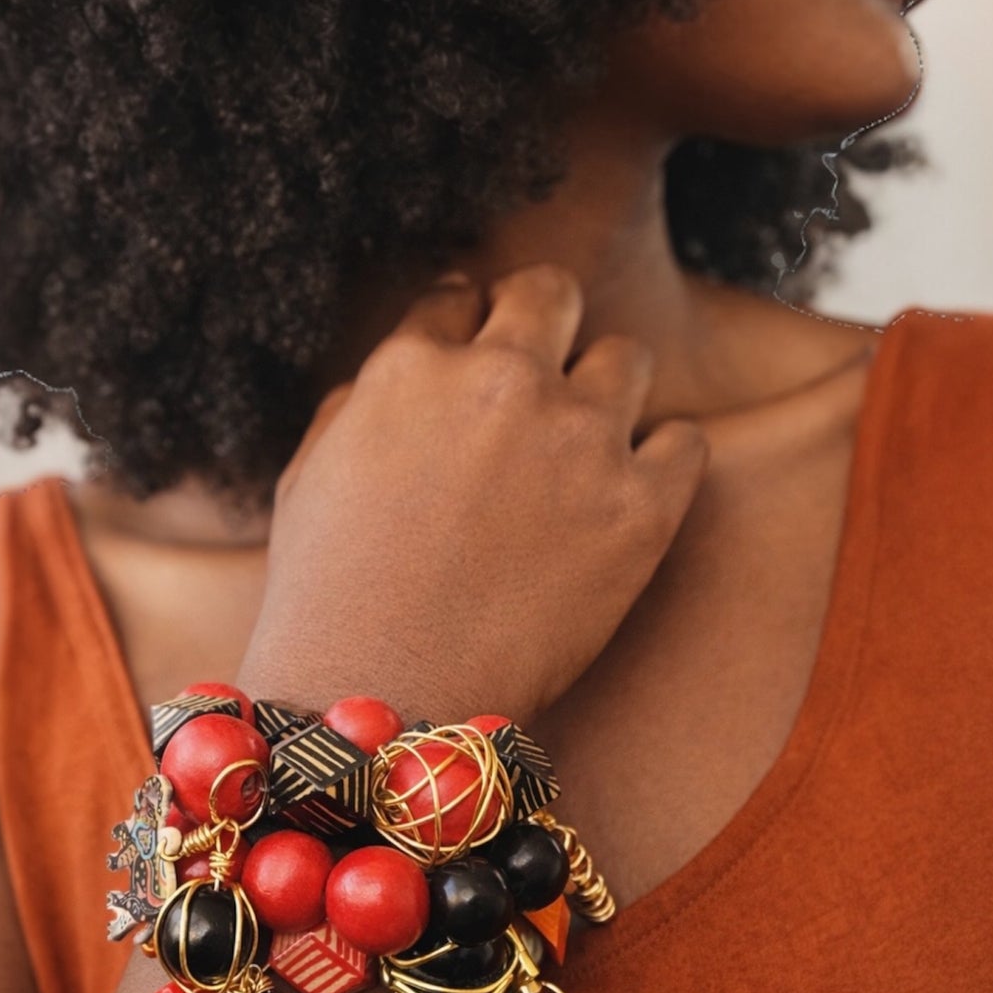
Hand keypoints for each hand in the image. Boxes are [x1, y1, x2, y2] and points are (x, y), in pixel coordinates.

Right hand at [240, 264, 709, 723]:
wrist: (385, 697)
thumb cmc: (329, 600)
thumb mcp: (307, 476)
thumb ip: (360, 403)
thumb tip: (395, 378)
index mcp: (414, 366)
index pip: (460, 299)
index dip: (470, 328)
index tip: (478, 360)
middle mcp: (503, 382)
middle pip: (552, 295)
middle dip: (545, 323)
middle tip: (543, 373)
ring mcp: (579, 442)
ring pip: (626, 358)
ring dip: (606, 391)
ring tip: (585, 446)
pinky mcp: (639, 511)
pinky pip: (685, 444)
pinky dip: (663, 461)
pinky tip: (631, 492)